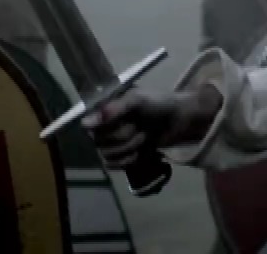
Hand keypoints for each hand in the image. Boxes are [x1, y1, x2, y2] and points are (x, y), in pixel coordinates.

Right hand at [81, 84, 220, 168]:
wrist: (182, 120)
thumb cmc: (160, 104)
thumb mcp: (137, 101)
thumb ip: (112, 110)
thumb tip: (84, 124)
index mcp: (106, 108)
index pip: (89, 125)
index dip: (105, 128)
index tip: (122, 123)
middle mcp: (106, 125)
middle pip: (99, 142)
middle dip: (123, 137)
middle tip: (140, 127)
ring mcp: (115, 141)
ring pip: (107, 155)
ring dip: (130, 148)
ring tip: (145, 138)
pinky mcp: (124, 155)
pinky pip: (114, 165)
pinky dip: (129, 160)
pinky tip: (142, 152)